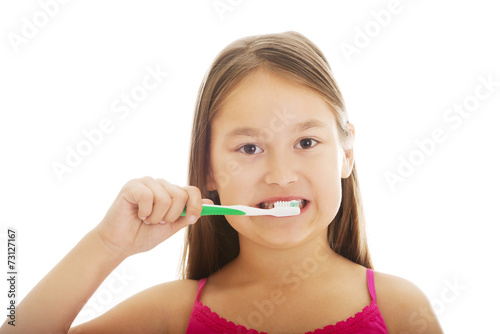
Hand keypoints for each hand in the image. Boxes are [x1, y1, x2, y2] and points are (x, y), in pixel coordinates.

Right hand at [95, 176, 212, 257]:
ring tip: (146, 219)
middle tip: (157, 222)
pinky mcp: (132, 185)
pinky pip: (149, 196)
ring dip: (156, 216)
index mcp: (171, 192)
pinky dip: (145, 211)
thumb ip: (188, 214)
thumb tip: (210, 204)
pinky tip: (137, 213)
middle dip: (171, 216)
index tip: (192, 219)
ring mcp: (146, 182)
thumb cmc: (143, 235)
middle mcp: (160, 184)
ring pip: (166, 197)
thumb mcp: (171, 227)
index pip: (192, 190)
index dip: (196, 205)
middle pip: (181, 195)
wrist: (120, 244)